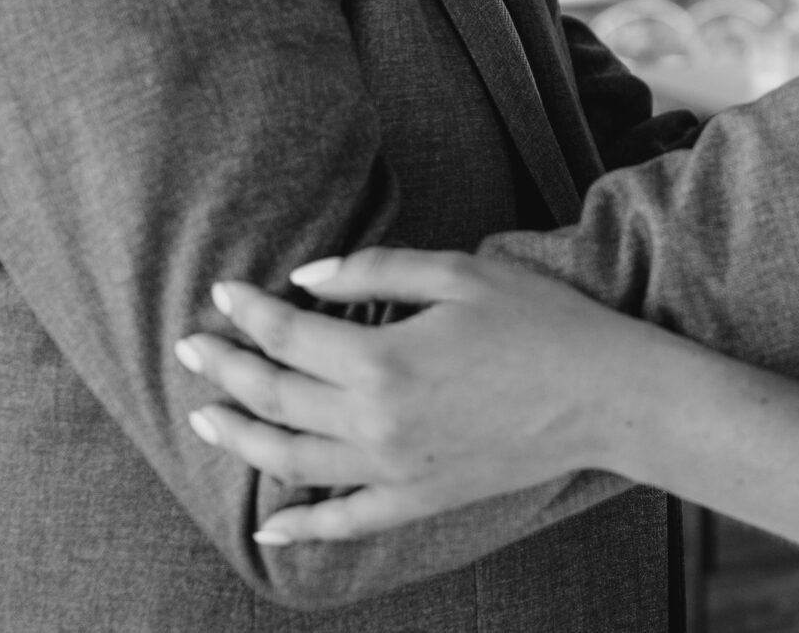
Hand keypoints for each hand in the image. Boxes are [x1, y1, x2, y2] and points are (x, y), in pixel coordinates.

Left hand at [176, 250, 661, 544]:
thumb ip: (376, 270)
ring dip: (242, 437)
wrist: (607, 395)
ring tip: (207, 415)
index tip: (223, 293)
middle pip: (276, 396)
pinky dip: (301, 528)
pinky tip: (269, 526)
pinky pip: (346, 521)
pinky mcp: (420, 499)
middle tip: (191, 347)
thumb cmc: (541, 321)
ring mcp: (394, 469)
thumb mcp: (459, 272)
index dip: (247, 313)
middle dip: (226, 369)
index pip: (287, 335)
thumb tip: (305, 279)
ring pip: (292, 460)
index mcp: (382, 357)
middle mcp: (375, 421)